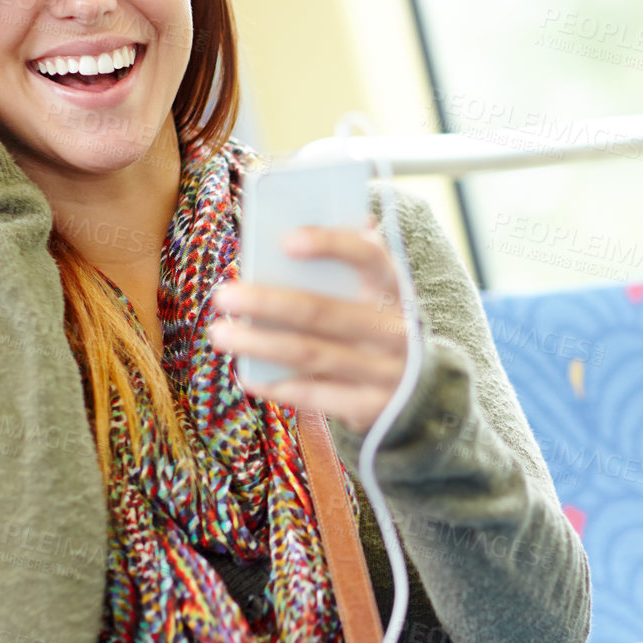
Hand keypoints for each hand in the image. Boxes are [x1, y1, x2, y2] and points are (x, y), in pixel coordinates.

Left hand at [206, 222, 410, 432]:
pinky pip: (316, 397)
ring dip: (260, 345)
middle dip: (268, 302)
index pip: (368, 257)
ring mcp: (385, 372)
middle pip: (323, 312)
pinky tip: (247, 376)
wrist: (422, 391)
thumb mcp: (375, 295)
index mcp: (394, 289)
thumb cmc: (377, 327)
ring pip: (311, 355)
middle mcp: (394, 330)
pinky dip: (278, 386)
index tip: (285, 240)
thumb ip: (344, 266)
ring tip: (220, 333)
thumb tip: (287, 235)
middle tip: (223, 294)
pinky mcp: (370, 407)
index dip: (330, 245)